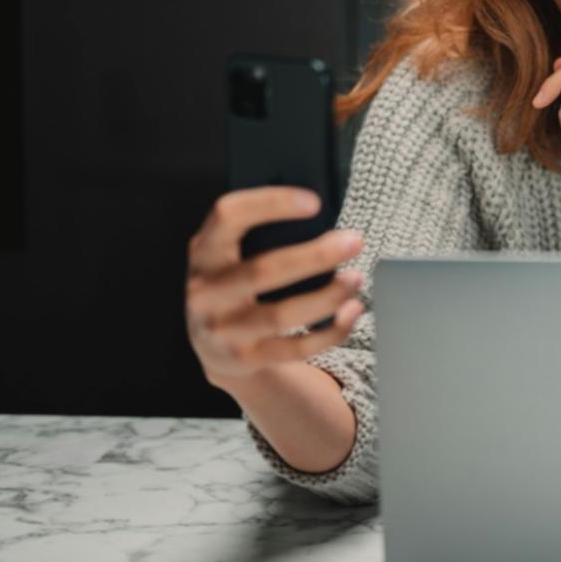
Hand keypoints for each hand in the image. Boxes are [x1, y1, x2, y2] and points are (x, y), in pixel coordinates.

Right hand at [185, 186, 366, 383]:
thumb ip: (259, 234)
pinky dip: (331, 331)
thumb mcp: (230, 254)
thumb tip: (321, 220)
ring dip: (327, 297)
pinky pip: (296, 348)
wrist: (211, 345)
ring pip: (281, 315)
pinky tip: (351, 312)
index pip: (228, 216)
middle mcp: (206, 292)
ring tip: (356, 278)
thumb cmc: (234, 282)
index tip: (314, 202)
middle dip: (315, 256)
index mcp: (204, 252)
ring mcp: (222, 330)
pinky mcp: (246, 359)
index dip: (270, 204)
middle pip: (263, 271)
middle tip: (353, 242)